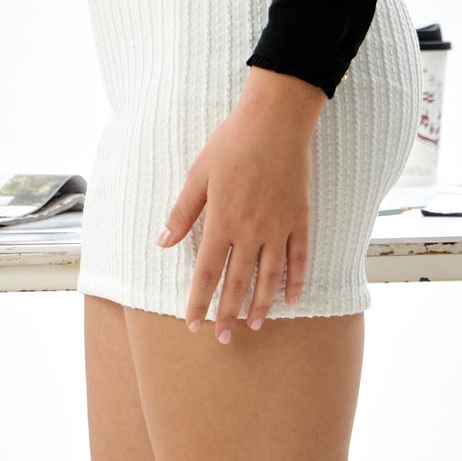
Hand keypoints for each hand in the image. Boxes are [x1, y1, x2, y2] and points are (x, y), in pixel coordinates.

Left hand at [156, 69, 324, 341]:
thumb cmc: (232, 143)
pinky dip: (296, 280)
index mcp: (222, 222)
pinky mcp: (299, 218)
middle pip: (238, 283)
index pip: (207, 273)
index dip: (199, 301)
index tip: (193, 324)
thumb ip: (182, 212)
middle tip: (224, 339)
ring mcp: (278, 227)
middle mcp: (251, 231)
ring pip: (269, 277)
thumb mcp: (198, 175)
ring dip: (262, 305)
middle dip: (229, 314)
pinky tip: (292, 298)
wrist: (276, 121)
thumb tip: (162, 243)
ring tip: (256, 325)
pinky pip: (299, 257)